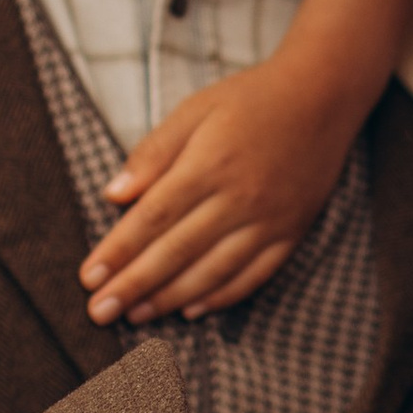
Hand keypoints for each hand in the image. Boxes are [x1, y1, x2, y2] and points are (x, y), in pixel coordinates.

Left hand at [81, 62, 356, 323]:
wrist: (324, 96)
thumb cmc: (251, 99)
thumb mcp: (195, 109)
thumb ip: (154, 152)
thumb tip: (113, 194)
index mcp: (209, 164)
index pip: (152, 218)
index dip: (118, 251)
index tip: (88, 277)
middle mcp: (239, 198)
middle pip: (176, 252)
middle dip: (133, 286)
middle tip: (99, 313)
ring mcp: (269, 220)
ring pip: (212, 272)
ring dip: (170, 299)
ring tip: (136, 317)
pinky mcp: (291, 233)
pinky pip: (253, 275)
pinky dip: (221, 297)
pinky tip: (192, 310)